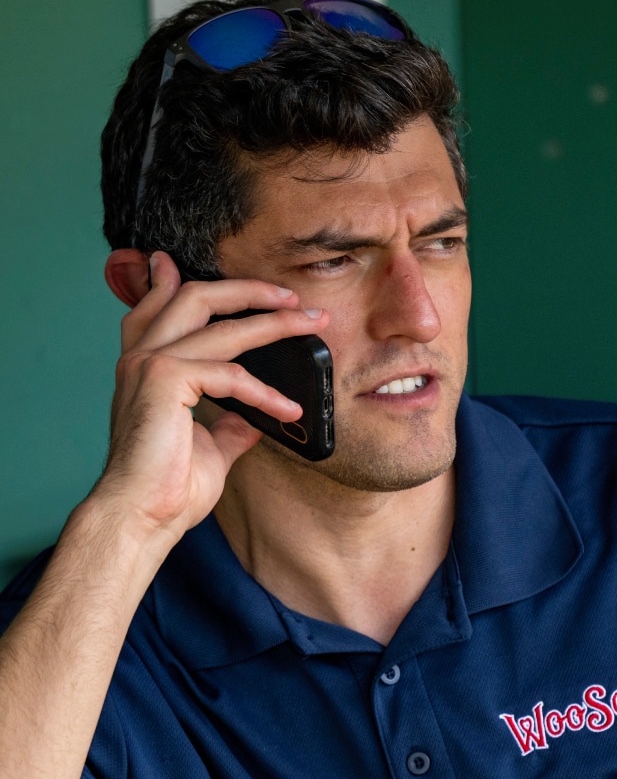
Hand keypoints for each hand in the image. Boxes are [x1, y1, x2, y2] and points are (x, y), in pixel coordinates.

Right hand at [90, 251, 329, 539]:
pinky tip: (291, 408)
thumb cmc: (168, 487)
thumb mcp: (211, 445)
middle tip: (291, 294)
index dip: (166, 282)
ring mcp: (151, 364)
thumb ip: (230, 422)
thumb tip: (257, 419)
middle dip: (248, 289)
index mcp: (144, 366)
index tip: (173, 261)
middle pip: (196, 297)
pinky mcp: (167, 380)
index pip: (153, 309)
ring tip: (313, 323)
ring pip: (224, 324)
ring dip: (276, 322)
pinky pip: (232, 374)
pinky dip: (267, 391)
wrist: (142, 517)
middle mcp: (142, 358)